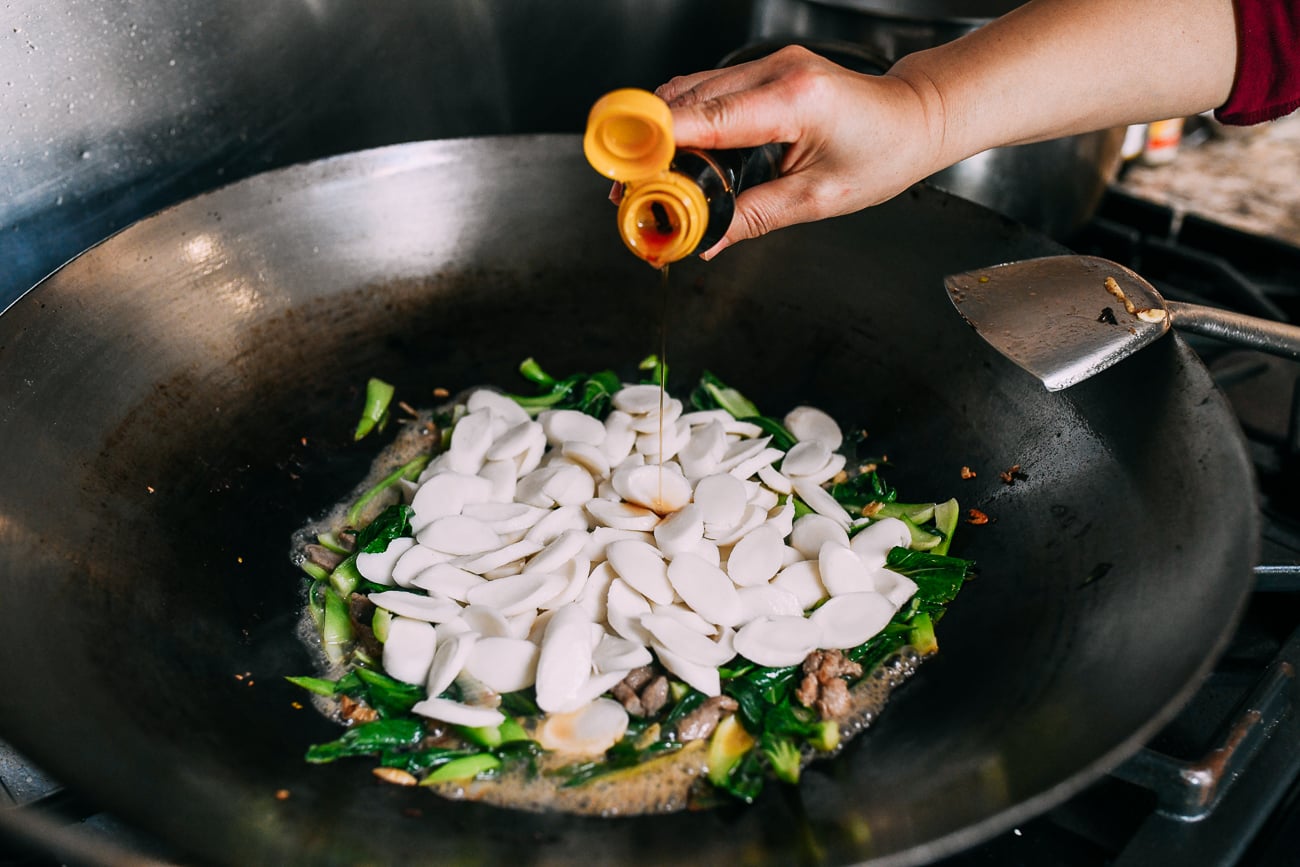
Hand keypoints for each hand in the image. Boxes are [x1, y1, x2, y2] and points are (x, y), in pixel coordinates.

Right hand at [656, 45, 940, 258]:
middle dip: (651, 147)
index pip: (709, 119)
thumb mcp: (818, 200)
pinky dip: (685, 121)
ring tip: (646, 179)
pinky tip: (675, 153)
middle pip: (688, 102)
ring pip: (691, 91)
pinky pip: (709, 91)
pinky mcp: (765, 70)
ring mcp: (769, 65)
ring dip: (662, 132)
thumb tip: (708, 240)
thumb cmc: (883, 152)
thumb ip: (755, 218)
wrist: (915, 118)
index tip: (626, 169)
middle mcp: (777, 71)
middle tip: (628, 192)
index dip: (660, 143)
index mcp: (795, 101)